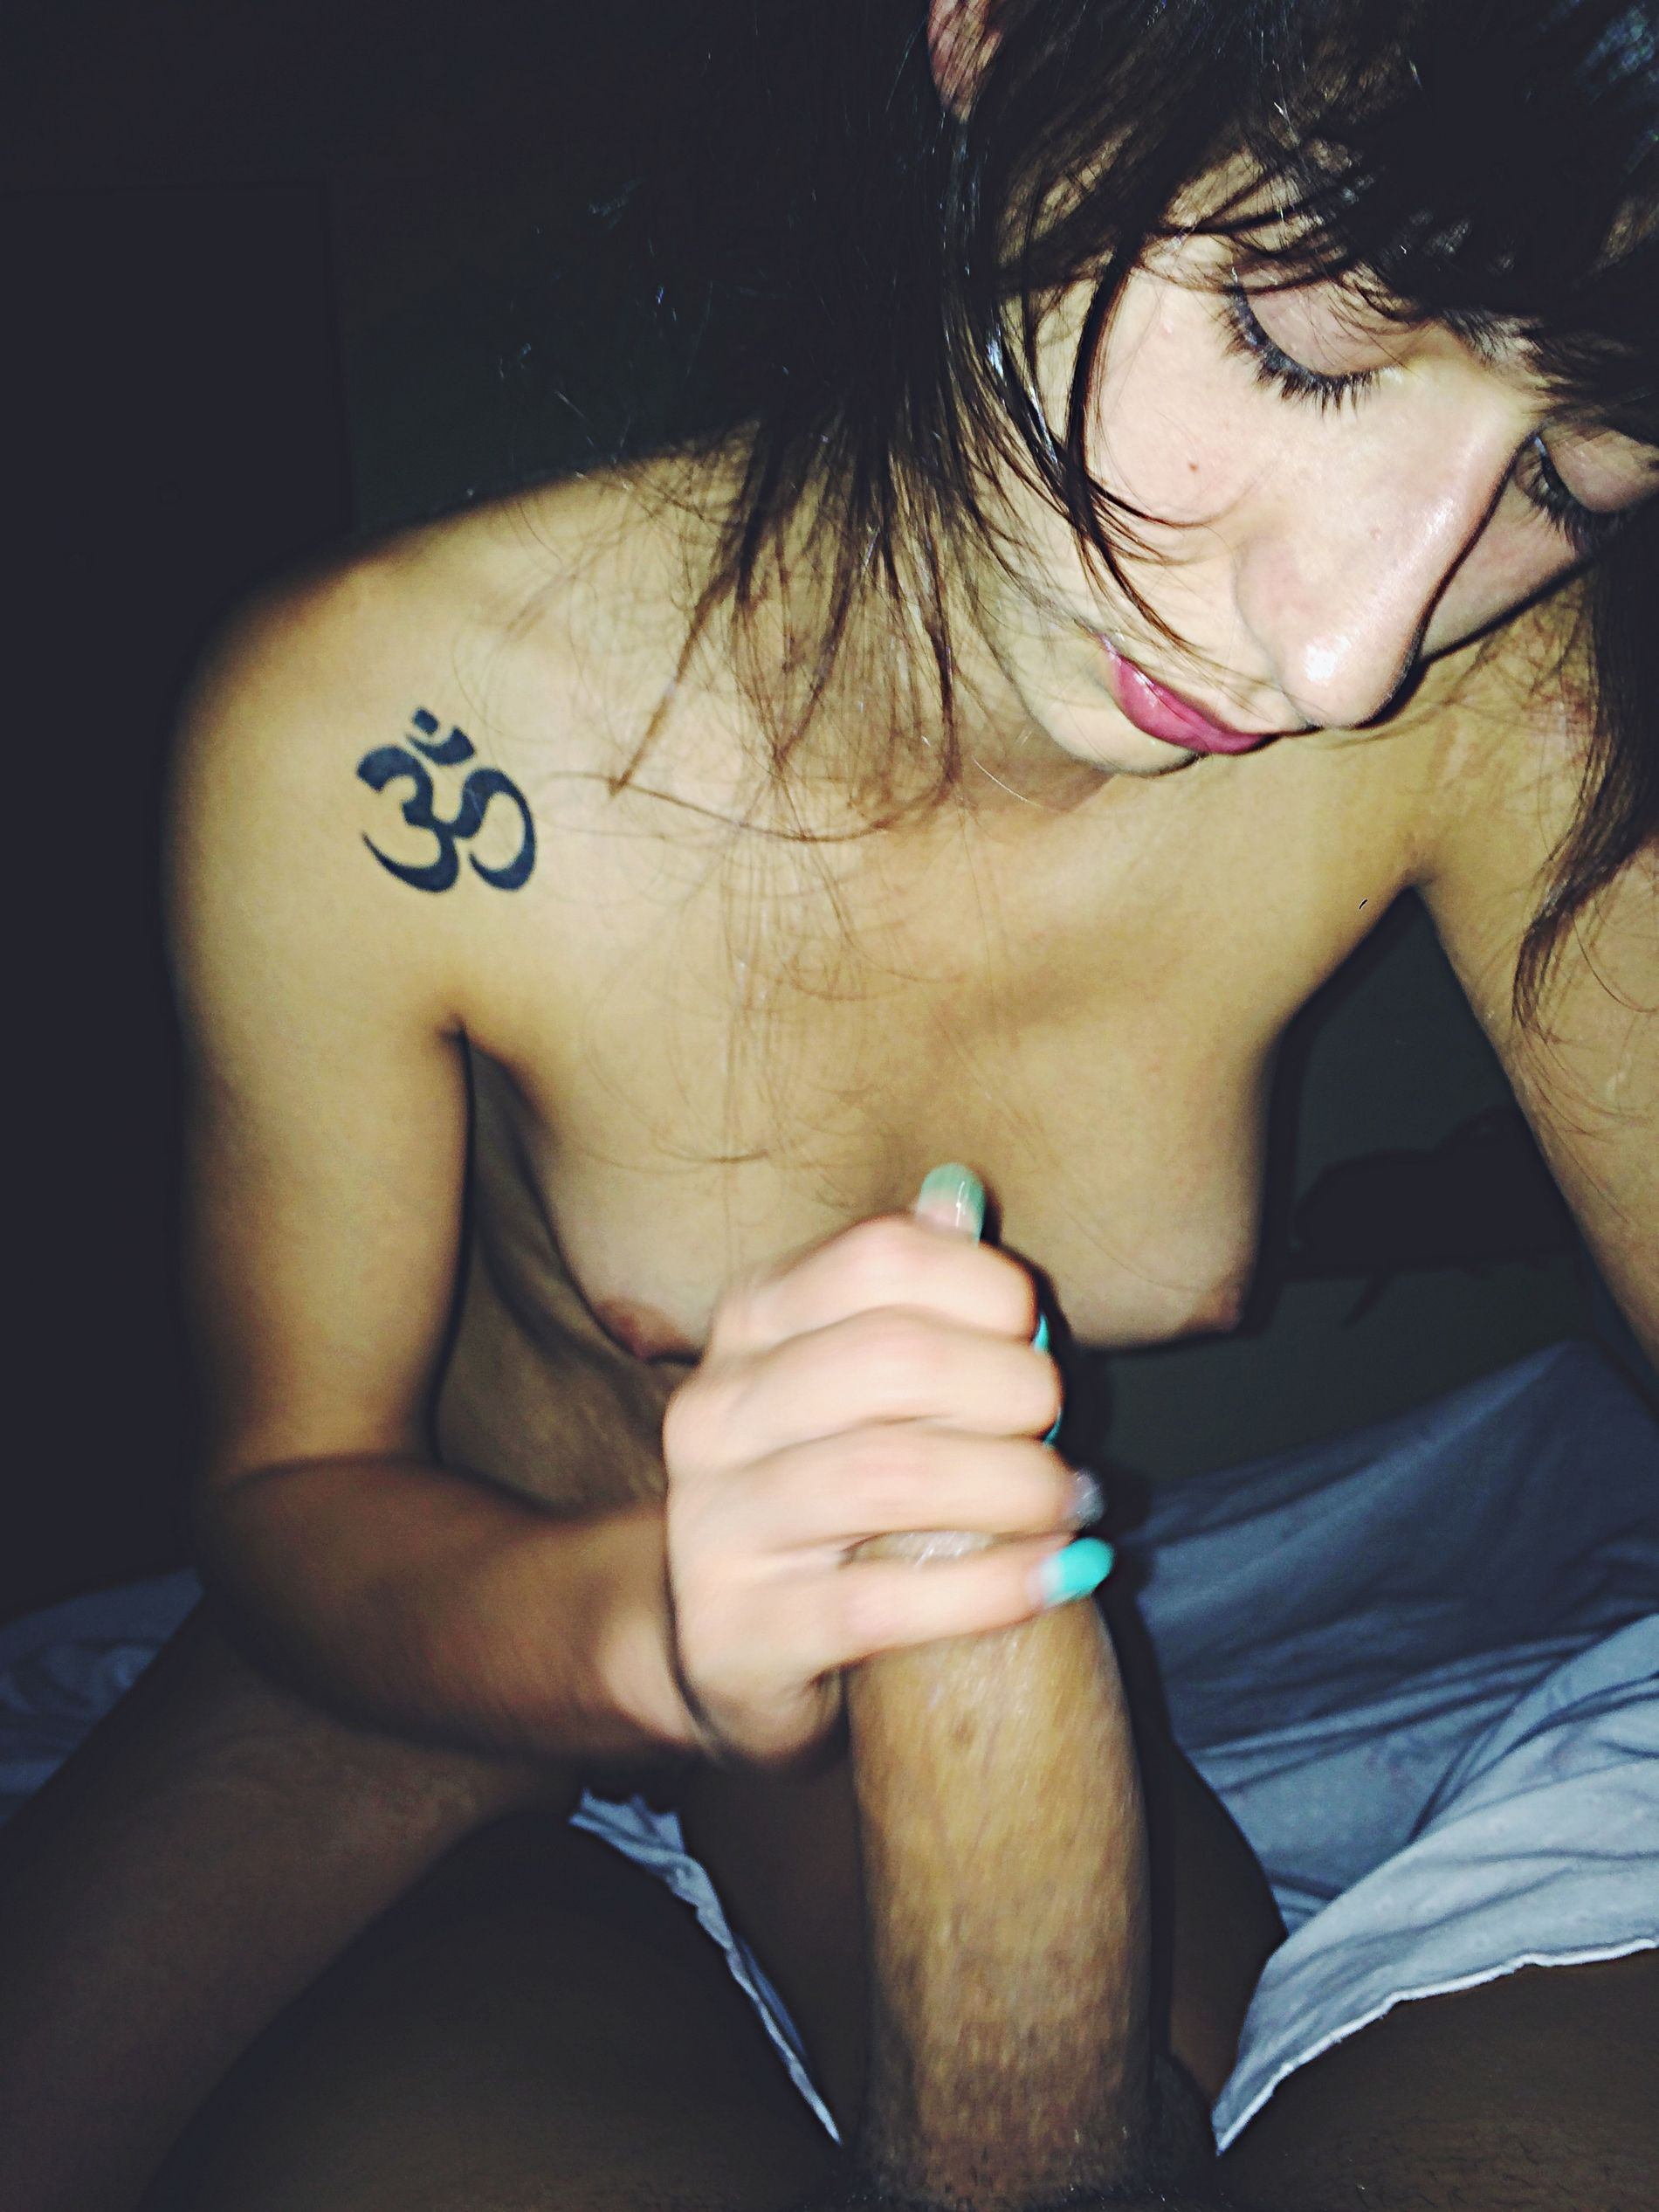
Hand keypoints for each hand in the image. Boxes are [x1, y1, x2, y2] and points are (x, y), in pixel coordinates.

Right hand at [661, 1174, 1085, 1765]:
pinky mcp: (735, 1632)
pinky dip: (991, 1586)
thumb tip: (957, 1194)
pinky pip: (879, 1599)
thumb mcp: (856, 1381)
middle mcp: (715, 1410)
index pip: (880, 1257)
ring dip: (1013, 1486)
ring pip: (887, 1475)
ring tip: (1070, 1504)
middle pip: (893, 1357)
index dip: (986, 1288)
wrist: (725, 1645)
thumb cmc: (828, 1490)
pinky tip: (1054, 1575)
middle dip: (1010, 1390)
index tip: (1036, 1335)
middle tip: (1060, 1433)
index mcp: (751, 1321)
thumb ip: (906, 1293)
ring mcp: (714, 1522)